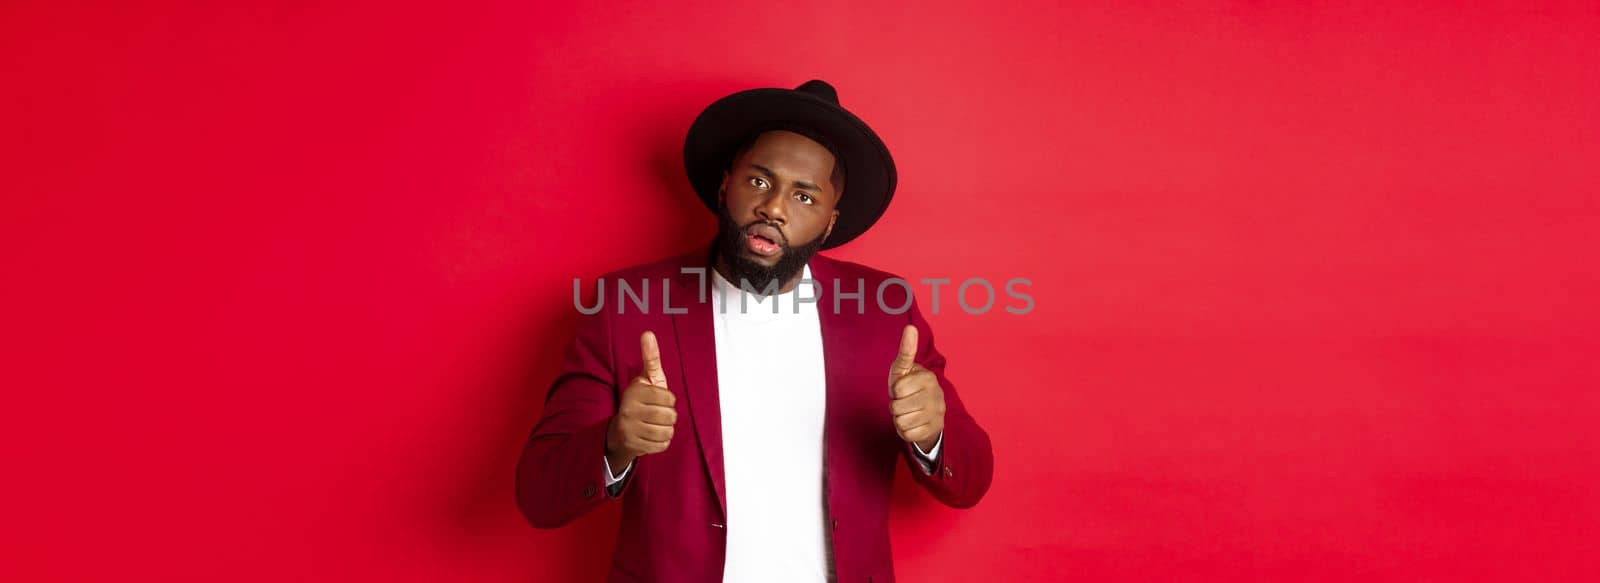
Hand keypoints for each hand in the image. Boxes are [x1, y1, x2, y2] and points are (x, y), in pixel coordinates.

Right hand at [606, 331, 676, 470]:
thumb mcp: (645, 378)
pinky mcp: (635, 447)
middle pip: (670, 416)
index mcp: (634, 392)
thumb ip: (650, 357)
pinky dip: (662, 442)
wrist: (620, 431)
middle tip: (657, 414)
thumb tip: (648, 333)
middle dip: (669, 416)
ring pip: (668, 432)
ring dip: (666, 429)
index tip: (658, 399)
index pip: (669, 398)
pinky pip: (663, 445)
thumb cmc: (640, 400)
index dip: (668, 399)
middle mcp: (629, 411)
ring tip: (654, 425)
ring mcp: (631, 430)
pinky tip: (651, 436)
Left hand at [889, 325, 944, 451]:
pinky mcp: (934, 430)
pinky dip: (905, 431)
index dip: (895, 390)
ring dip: (899, 419)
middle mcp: (936, 395)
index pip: (897, 389)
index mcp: (928, 378)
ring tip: (908, 412)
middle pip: (897, 407)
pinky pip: (907, 435)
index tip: (903, 389)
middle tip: (905, 402)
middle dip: (895, 406)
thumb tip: (910, 327)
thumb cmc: (910, 387)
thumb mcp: (904, 369)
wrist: (927, 412)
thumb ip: (906, 351)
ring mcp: (937, 414)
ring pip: (901, 422)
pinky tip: (912, 423)